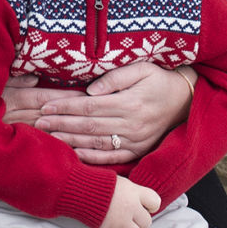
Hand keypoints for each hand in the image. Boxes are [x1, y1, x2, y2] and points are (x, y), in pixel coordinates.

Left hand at [27, 62, 192, 163]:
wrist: (187, 101)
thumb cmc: (160, 80)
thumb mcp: (141, 69)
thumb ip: (115, 78)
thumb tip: (90, 90)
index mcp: (129, 103)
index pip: (89, 106)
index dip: (65, 106)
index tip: (46, 105)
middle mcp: (131, 125)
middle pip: (88, 126)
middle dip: (61, 124)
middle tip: (39, 122)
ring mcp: (136, 140)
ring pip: (97, 143)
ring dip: (72, 141)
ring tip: (50, 138)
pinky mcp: (139, 150)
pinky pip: (113, 157)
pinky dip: (94, 158)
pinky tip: (76, 155)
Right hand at [98, 176, 160, 227]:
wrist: (79, 188)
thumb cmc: (99, 182)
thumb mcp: (121, 181)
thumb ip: (133, 192)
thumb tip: (142, 201)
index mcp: (134, 192)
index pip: (155, 202)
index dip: (151, 205)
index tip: (144, 205)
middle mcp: (131, 207)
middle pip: (147, 222)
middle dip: (140, 220)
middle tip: (131, 215)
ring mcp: (121, 220)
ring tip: (123, 223)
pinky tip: (113, 227)